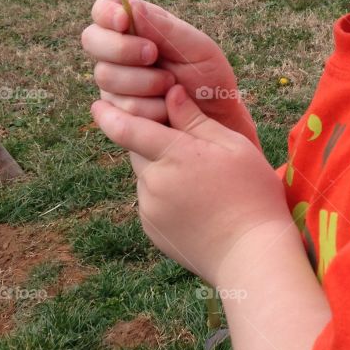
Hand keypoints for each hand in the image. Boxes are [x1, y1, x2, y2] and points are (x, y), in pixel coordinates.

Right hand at [81, 0, 259, 144]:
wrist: (217, 121)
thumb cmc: (208, 78)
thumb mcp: (196, 48)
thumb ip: (163, 28)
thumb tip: (130, 7)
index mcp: (138, 26)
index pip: (104, 9)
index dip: (107, 13)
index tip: (125, 21)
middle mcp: (118, 52)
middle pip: (91, 39)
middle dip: (122, 48)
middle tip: (153, 55)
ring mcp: (113, 82)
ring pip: (106, 76)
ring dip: (144, 82)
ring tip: (172, 87)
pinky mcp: (115, 112)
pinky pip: (118, 108)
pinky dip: (149, 108)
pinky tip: (167, 109)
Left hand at [91, 83, 291, 288]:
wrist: (252, 256)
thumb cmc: (252, 195)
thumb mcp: (234, 147)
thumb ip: (196, 120)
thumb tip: (170, 92)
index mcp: (175, 155)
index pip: (127, 129)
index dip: (109, 115)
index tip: (97, 104)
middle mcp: (154, 182)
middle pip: (139, 151)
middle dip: (154, 144)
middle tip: (189, 152)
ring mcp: (150, 209)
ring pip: (147, 177)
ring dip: (162, 172)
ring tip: (201, 184)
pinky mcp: (152, 230)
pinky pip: (151, 202)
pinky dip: (165, 196)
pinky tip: (196, 205)